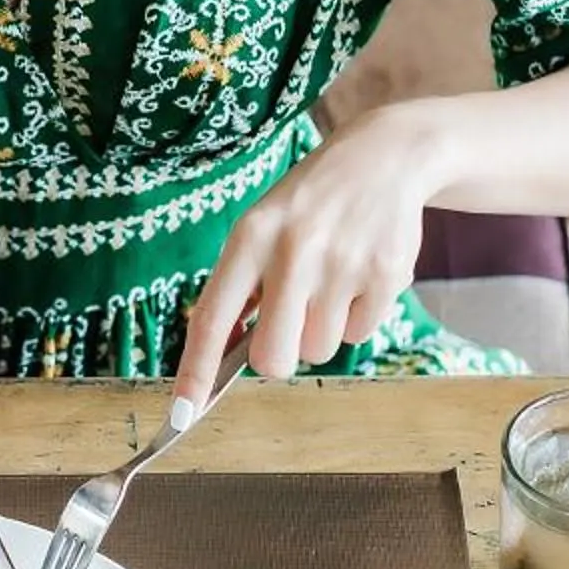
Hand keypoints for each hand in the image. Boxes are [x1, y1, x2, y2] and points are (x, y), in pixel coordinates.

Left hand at [170, 105, 442, 406]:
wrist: (385, 157)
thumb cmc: (310, 203)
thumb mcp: (264, 225)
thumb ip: (244, 284)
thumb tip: (226, 354)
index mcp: (252, 236)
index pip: (213, 317)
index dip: (196, 370)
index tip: (182, 411)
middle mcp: (295, 251)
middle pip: (275, 357)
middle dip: (280, 355)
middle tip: (290, 324)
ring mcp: (343, 265)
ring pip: (320, 350)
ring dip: (321, 330)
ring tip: (329, 282)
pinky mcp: (386, 275)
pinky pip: (360, 334)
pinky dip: (357, 317)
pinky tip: (358, 274)